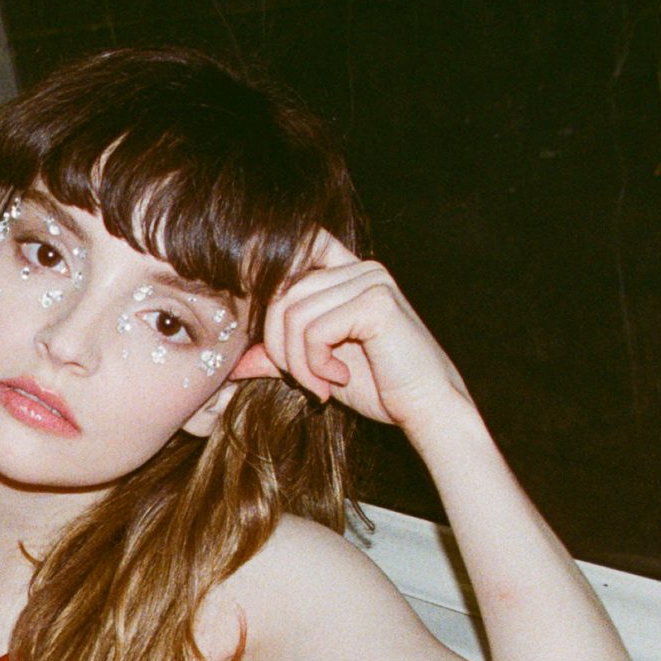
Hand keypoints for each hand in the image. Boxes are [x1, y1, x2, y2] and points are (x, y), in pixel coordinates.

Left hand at [230, 232, 473, 435]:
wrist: (426, 409)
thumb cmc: (378, 387)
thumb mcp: (318, 367)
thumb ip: (281, 356)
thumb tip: (234, 362)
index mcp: (347, 273)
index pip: (295, 251)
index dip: (268, 283)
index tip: (269, 337)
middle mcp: (360, 267)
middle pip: (282, 295)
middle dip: (278, 346)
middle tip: (302, 381)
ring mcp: (370, 280)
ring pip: (293, 314)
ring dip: (298, 362)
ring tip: (321, 385)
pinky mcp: (376, 302)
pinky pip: (315, 329)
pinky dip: (315, 363)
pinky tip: (339, 379)